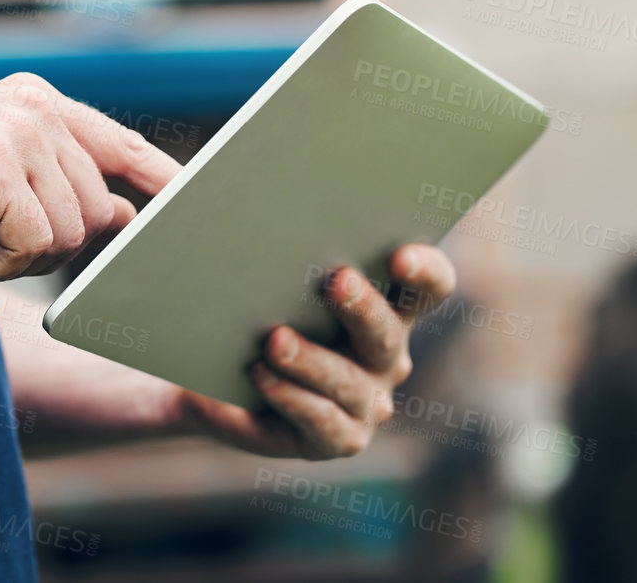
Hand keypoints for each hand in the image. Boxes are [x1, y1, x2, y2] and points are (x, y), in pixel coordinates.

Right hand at [0, 72, 180, 279]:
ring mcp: (15, 134)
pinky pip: (37, 248)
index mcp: (35, 100)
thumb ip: (60, 186)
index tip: (203, 205)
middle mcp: (32, 107)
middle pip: (100, 207)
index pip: (122, 143)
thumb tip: (131, 211)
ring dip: (18, 255)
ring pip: (73, 233)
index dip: (164, 181)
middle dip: (48, 242)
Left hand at [175, 244, 456, 459]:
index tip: (400, 254)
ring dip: (311, 360)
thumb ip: (272, 243)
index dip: (425, 271)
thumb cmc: (250, 307)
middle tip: (336, 281)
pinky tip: (257, 376)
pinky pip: (319, 422)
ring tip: (274, 340)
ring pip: (346, 382)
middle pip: (387, 332)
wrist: (209, 376)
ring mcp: (365, 403)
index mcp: (387, 307)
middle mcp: (386, 357)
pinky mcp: (333, 440)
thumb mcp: (263, 272)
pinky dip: (286, 398)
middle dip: (362, 307)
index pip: (428, 286)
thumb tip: (230, 196)